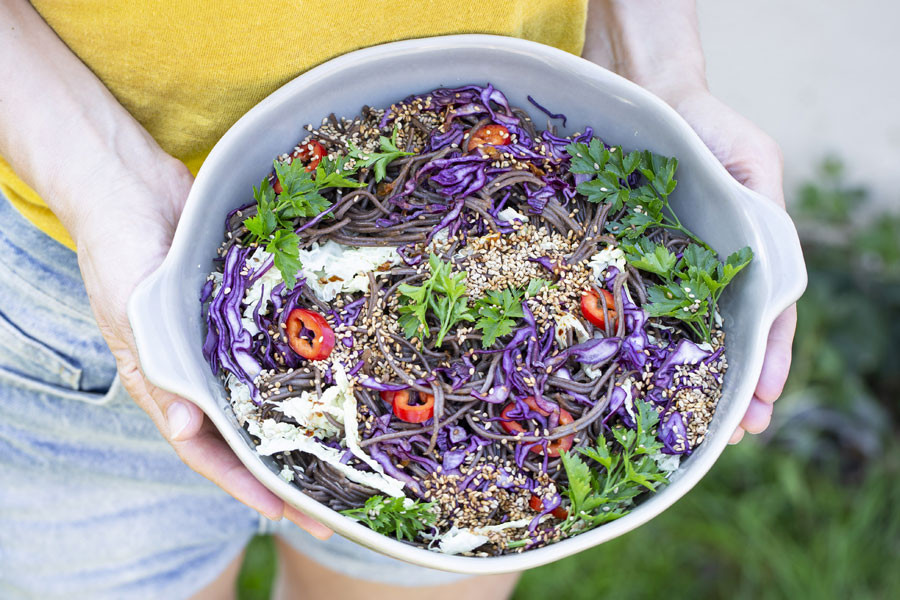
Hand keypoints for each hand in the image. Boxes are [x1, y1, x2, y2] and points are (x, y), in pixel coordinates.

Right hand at [73, 156, 331, 537]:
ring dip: (304, 423)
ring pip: (269, 394)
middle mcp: (199, 370)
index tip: (284, 510)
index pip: (205, 448)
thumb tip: (187, 430)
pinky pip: (281, 346)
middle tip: (335, 502)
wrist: (132, 184)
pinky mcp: (247, 311)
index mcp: (164, 382)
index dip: (242, 483)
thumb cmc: (118, 247)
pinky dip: (305, 366)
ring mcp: (225, 343)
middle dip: (286, 469)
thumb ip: (155, 367)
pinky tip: (342, 381)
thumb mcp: (128, 310)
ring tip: (349, 453)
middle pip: (247, 431)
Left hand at [665, 91, 797, 442]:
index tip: (762, 402)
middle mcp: (715, 269)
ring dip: (697, 375)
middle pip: (733, 335)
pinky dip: (647, 339)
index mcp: (753, 253)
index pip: (769, 316)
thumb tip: (773, 257)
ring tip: (697, 424)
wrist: (653, 102)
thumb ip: (764, 207)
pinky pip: (641, 302)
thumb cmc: (709, 128)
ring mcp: (676, 269)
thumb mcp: (752, 161)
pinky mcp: (637, 259)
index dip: (768, 359)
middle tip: (735, 434)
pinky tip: (642, 372)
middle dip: (737, 385)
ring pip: (690, 330)